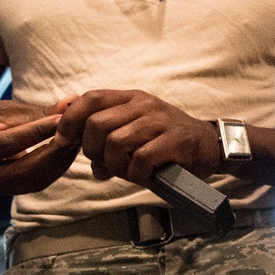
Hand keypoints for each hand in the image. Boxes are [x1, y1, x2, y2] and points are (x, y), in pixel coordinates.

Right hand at [0, 100, 79, 194]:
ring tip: (77, 139)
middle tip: (77, 132)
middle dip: (54, 151)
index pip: (6, 144)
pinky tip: (69, 151)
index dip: (37, 131)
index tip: (62, 118)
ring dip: (60, 160)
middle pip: (24, 170)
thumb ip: (33, 112)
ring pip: (34, 180)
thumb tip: (71, 103)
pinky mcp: (6, 194)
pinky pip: (36, 183)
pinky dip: (56, 167)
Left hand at [55, 90, 220, 184]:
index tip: (63, 141)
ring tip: (128, 172)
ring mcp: (160, 121)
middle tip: (105, 164)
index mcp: (131, 98)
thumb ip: (108, 138)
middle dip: (92, 151)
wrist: (210, 146)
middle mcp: (144, 105)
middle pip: (97, 124)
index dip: (70, 120)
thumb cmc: (168, 141)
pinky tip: (144, 176)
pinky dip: (136, 174)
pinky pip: (140, 159)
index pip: (90, 99)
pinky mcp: (174, 141)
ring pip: (116, 142)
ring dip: (115, 165)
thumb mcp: (137, 131)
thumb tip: (85, 159)